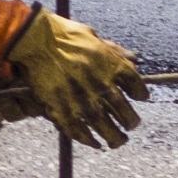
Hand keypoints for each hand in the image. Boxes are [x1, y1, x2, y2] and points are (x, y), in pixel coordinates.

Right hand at [4, 9, 145, 148]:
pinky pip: (79, 132)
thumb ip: (115, 52)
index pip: (137, 88)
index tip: (139, 99)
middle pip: (126, 114)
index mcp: (113, 68)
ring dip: (115, 138)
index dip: (141, 95)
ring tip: (118, 141)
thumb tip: (134, 59)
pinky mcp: (63, 111)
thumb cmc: (65, 35)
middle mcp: (103, 88)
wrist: (36, 40)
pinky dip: (88, 140)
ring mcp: (83, 102)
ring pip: (106, 129)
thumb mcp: (95, 38)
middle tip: (131, 126)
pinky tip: (94, 143)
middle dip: (131, 122)